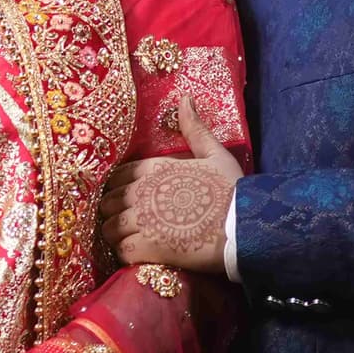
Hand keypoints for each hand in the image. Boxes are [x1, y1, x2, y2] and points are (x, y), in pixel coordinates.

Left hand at [102, 97, 235, 274]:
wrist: (245, 227)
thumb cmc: (232, 191)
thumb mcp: (215, 154)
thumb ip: (194, 129)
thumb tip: (184, 98)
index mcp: (155, 169)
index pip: (118, 176)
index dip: (117, 187)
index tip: (125, 198)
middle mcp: (142, 193)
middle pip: (108, 202)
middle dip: (113, 211)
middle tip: (125, 222)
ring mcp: (142, 220)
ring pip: (109, 228)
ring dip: (115, 234)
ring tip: (128, 239)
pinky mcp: (148, 247)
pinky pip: (121, 251)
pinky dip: (124, 254)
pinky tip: (136, 254)